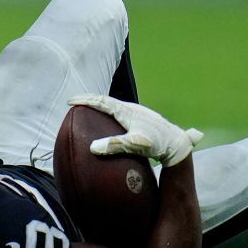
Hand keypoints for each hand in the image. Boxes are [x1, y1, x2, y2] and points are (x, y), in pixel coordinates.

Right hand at [67, 94, 203, 165]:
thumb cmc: (157, 143)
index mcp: (126, 110)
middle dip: (89, 100)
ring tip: (87, 110)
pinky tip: (108, 122)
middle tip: (75, 103)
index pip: (101, 101)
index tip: (70, 101)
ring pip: (113, 106)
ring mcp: (136, 114)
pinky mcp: (140, 120)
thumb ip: (115, 145)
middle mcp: (130, 108)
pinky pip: (118, 113)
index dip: (85, 100)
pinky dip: (107, 113)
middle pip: (105, 101)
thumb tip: (92, 147)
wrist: (177, 143)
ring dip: (99, 106)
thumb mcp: (135, 145)